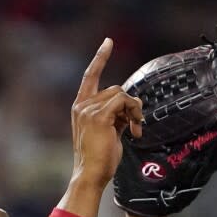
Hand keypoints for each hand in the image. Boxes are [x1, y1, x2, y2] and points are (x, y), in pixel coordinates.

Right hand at [70, 38, 142, 188]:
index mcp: (81, 107)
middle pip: (116, 89)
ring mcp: (88, 109)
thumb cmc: (100, 159)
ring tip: (134, 130)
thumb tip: (131, 107)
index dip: (100, 58)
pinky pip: (124, 101)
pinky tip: (134, 130)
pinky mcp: (99, 116)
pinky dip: (134, 113)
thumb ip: (116, 115)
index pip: (90, 76)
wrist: (90, 175)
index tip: (108, 42)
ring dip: (134, 111)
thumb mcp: (108, 131)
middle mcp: (82, 105)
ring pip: (122, 94)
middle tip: (135, 126)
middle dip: (131, 106)